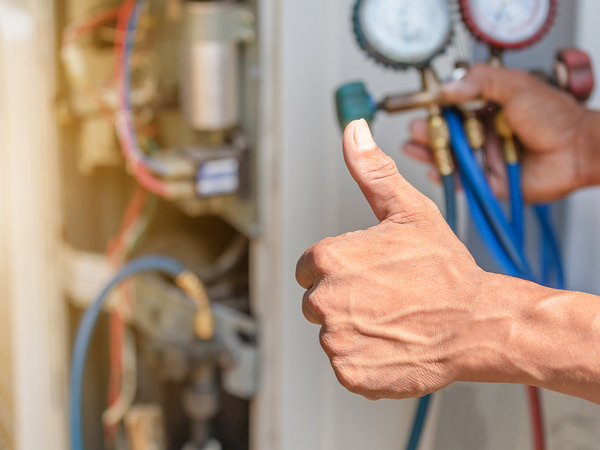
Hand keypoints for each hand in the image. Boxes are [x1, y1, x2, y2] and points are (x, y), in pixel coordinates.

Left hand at [296, 119, 490, 399]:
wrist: (478, 324)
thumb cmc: (445, 270)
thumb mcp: (408, 210)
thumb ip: (371, 171)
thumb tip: (353, 131)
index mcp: (328, 260)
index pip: (308, 269)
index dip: (338, 270)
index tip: (367, 274)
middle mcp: (324, 301)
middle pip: (317, 302)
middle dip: (344, 300)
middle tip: (386, 297)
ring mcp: (337, 340)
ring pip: (332, 334)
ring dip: (356, 330)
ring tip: (393, 319)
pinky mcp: (351, 373)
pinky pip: (346, 365)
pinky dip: (365, 359)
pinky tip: (393, 343)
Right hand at [404, 63, 592, 202]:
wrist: (578, 150)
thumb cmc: (555, 116)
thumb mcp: (515, 86)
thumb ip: (481, 81)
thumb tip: (447, 88)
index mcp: (489, 109)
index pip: (454, 108)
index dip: (436, 109)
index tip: (421, 107)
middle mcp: (485, 134)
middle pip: (447, 135)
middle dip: (427, 133)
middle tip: (414, 130)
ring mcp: (486, 158)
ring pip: (451, 158)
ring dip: (431, 153)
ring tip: (414, 148)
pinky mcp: (490, 182)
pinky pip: (463, 182)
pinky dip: (446, 178)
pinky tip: (433, 169)